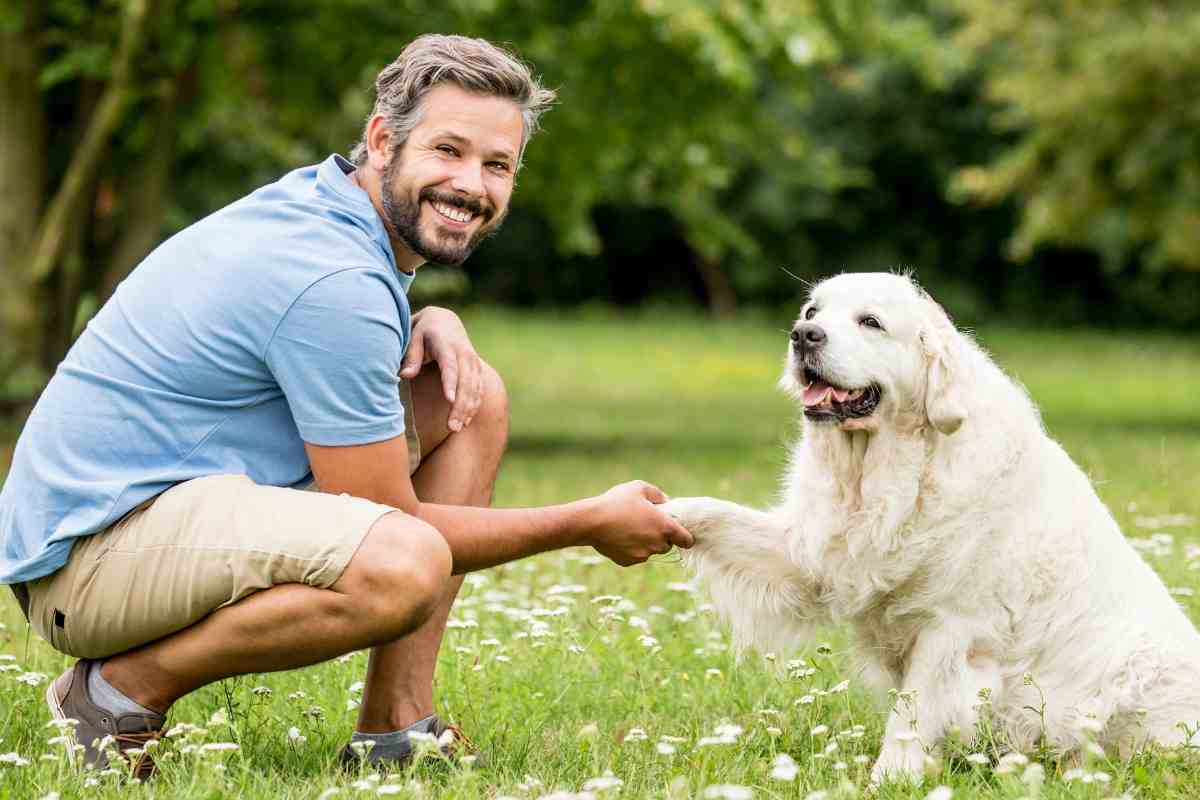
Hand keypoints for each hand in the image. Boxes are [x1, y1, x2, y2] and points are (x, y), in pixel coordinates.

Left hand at [400, 307, 482, 431]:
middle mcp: (464, 353)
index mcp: (447, 344)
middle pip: (466, 382)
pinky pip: (479, 390)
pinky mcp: (477, 369)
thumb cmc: (424, 332)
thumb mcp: (413, 338)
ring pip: (475, 388)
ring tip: (456, 428)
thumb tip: (404, 375)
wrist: (445, 321)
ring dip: (467, 409)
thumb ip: (411, 356)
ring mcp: (473, 362)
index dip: (451, 383)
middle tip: (451, 426)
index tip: (450, 400)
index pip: (450, 366)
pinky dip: (473, 406)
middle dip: (460, 405)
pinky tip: (464, 422)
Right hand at [581, 481, 694, 566]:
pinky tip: (619, 536)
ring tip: (628, 527)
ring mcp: (643, 555)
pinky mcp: (628, 562)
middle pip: (666, 545)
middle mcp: (657, 544)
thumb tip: (666, 502)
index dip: (684, 536)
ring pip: (650, 550)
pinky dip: (630, 548)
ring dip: (645, 542)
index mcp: (665, 527)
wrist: (591, 522)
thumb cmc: (617, 502)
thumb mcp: (639, 488)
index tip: (678, 533)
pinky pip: (634, 556)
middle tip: (645, 523)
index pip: (686, 540)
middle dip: (660, 536)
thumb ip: (658, 495)